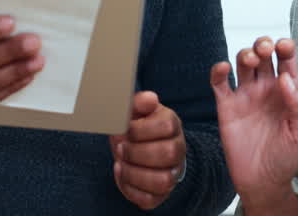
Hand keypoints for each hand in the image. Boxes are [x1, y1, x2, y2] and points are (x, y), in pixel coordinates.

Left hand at [110, 91, 185, 209]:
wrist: (140, 145)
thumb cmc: (137, 126)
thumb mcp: (135, 109)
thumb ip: (139, 102)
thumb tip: (150, 99)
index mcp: (172, 124)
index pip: (167, 125)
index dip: (141, 129)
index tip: (125, 129)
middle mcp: (177, 149)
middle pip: (168, 154)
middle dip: (137, 152)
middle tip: (120, 148)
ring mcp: (171, 172)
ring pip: (163, 181)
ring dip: (134, 174)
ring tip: (120, 163)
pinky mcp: (160, 193)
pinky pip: (150, 199)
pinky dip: (131, 190)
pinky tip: (122, 175)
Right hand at [210, 37, 297, 208]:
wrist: (263, 182)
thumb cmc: (286, 158)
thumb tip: (286, 78)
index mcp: (287, 91)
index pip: (287, 61)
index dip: (285, 48)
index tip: (284, 46)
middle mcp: (266, 89)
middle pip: (263, 55)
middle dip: (263, 45)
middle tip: (265, 49)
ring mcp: (245, 96)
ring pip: (243, 63)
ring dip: (246, 54)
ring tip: (251, 59)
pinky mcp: (226, 107)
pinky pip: (219, 83)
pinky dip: (218, 71)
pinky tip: (224, 68)